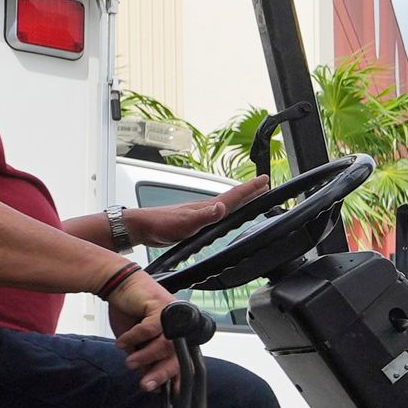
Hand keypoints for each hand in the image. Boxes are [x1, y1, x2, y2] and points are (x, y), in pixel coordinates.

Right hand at [104, 268, 184, 392]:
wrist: (118, 285)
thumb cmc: (130, 313)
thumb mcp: (138, 343)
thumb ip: (146, 360)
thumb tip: (149, 383)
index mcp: (179, 333)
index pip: (185, 359)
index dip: (179, 377)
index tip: (171, 394)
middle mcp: (181, 324)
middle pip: (178, 355)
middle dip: (162, 373)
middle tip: (146, 385)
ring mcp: (173, 314)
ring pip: (166, 344)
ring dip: (146, 357)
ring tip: (130, 363)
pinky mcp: (161, 305)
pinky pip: (149, 329)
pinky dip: (134, 338)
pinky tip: (123, 342)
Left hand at [125, 174, 268, 246]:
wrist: (142, 227)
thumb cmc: (161, 224)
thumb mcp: (186, 223)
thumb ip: (205, 216)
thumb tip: (222, 207)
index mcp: (207, 207)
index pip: (234, 195)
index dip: (250, 188)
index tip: (265, 179)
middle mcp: (206, 208)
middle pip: (233, 198)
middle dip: (250, 191)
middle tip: (264, 186)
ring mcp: (200, 214)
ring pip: (226, 205)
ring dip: (240, 200)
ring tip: (251, 198)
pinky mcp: (195, 222)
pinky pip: (217, 214)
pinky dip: (227, 211)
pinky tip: (225, 215)